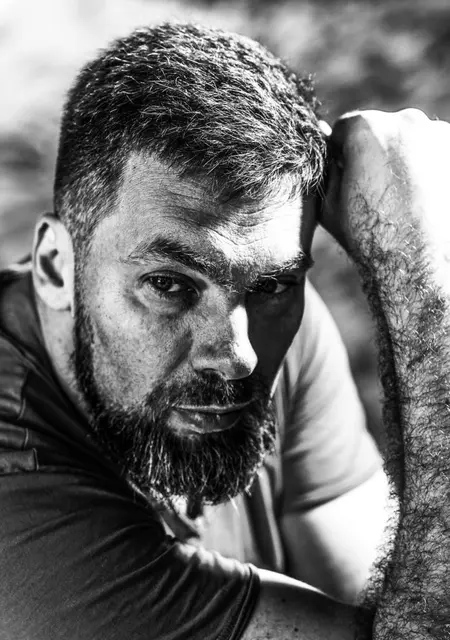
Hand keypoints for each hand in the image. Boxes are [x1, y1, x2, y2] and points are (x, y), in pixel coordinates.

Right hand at [319, 109, 449, 269]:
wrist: (416, 261)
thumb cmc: (368, 235)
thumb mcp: (329, 204)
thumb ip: (325, 168)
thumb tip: (324, 142)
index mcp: (366, 128)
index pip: (345, 128)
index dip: (341, 153)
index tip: (346, 176)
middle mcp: (405, 121)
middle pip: (381, 130)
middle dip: (375, 153)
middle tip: (375, 190)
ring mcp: (437, 134)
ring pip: (410, 140)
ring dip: (402, 159)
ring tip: (400, 197)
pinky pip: (434, 152)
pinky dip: (427, 168)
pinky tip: (421, 198)